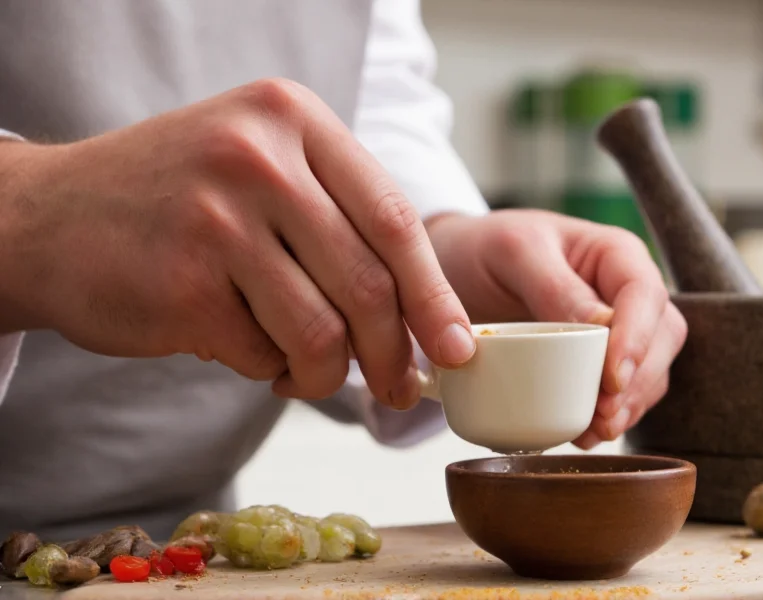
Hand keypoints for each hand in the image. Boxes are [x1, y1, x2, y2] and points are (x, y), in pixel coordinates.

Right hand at [0, 78, 475, 408]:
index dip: (436, 295)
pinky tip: (249, 351)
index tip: (458, 347)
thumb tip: (422, 319)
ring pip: (322, 330)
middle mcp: (259, 156)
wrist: (51, 216)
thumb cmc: (180, 201)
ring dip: (328, 374)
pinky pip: (263, 353)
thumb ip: (340, 223)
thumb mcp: (263, 169)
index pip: (395, 219)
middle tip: (399, 389)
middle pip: (369, 282)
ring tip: (308, 374)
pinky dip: (269, 369)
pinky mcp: (182, 282)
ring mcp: (217, 216)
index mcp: (294, 119)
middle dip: (395, 353)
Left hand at [426, 209, 686, 446]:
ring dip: (628, 408)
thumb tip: (602, 328)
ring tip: (593, 433)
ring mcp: (616, 331)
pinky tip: (583, 435)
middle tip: (603, 415)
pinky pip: (619, 395)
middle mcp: (625, 293)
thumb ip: (554, 285)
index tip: (612, 378)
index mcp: (614, 254)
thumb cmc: (487, 248)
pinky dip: (608, 418)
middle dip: (638, 382)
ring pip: (648, 372)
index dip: (638, 339)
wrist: (457, 267)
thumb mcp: (512, 252)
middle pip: (661, 339)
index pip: (646, 295)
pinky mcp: (596, 364)